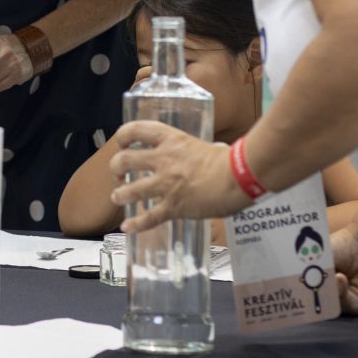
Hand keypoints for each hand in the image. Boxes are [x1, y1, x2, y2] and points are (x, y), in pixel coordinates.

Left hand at [105, 122, 249, 230]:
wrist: (241, 177)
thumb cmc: (231, 160)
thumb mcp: (205, 145)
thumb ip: (194, 152)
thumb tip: (204, 155)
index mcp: (172, 140)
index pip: (136, 130)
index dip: (123, 136)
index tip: (121, 143)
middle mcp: (164, 160)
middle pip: (124, 160)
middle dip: (116, 168)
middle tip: (119, 174)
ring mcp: (167, 184)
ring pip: (130, 190)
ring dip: (120, 195)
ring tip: (118, 197)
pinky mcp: (174, 206)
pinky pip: (149, 217)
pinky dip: (136, 224)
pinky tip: (127, 227)